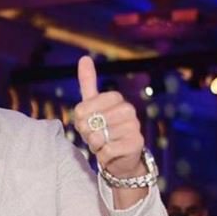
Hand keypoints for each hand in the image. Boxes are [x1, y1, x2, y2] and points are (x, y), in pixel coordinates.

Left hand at [74, 56, 144, 177]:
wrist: (120, 157)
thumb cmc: (103, 130)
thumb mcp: (92, 106)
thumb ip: (88, 83)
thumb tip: (84, 58)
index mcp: (116, 98)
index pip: (84, 106)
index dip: (80, 118)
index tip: (85, 123)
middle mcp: (128, 110)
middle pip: (91, 122)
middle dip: (87, 133)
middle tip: (95, 136)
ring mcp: (134, 126)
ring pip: (99, 137)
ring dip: (95, 145)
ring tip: (104, 144)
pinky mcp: (136, 144)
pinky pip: (108, 150)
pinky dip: (103, 155)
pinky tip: (109, 153)